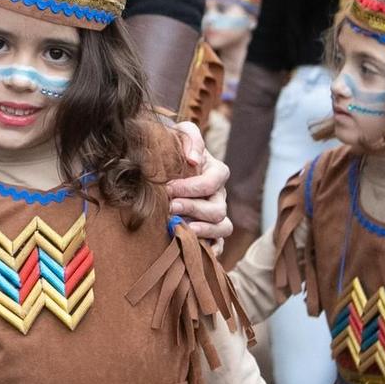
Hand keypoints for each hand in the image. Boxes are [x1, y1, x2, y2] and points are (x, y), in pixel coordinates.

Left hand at [167, 122, 230, 240]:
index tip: (168, 188)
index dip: (192, 187)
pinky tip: (192, 248)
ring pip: (223, 227)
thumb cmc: (172, 149)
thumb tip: (193, 160)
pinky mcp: (210, 232)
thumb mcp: (179, 133)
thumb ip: (190, 137)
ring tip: (180, 227)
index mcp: (216, 172)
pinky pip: (219, 246)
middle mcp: (220, 195)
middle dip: (193, 209)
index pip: (214, 181)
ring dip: (203, 230)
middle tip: (170, 208)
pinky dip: (210, 250)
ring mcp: (216, 215)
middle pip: (218, 209)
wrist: (161, 166)